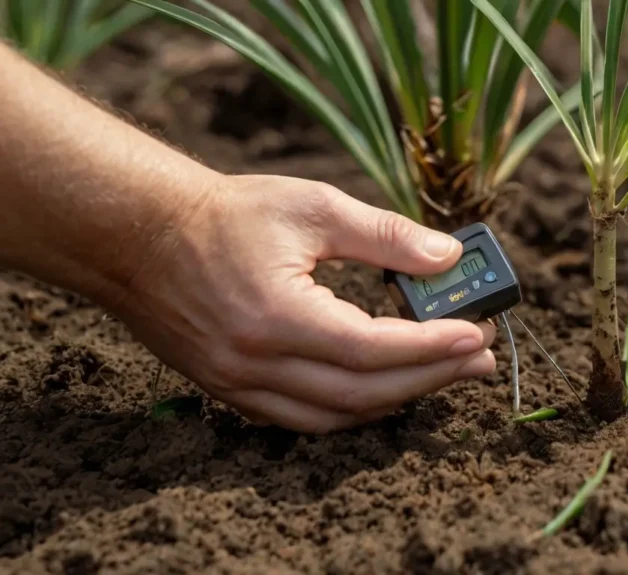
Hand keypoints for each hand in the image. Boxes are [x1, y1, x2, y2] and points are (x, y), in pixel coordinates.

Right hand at [112, 174, 495, 432]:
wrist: (139, 236)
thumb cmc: (224, 214)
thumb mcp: (311, 206)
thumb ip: (384, 235)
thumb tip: (448, 256)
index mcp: (275, 316)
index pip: (371, 350)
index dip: (432, 348)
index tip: (478, 334)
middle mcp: (255, 363)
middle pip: (363, 393)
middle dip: (431, 377)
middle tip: (480, 358)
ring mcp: (240, 386)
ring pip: (337, 416)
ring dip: (398, 398)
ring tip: (446, 372)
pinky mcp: (232, 392)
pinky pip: (305, 419)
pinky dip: (354, 409)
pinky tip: (387, 387)